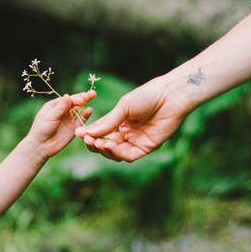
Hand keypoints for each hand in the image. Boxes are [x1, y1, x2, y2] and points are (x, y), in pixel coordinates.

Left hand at [27, 91, 95, 159]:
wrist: (41, 146)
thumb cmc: (41, 129)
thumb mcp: (50, 116)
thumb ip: (60, 107)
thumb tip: (68, 96)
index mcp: (55, 105)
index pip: (67, 99)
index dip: (75, 98)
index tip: (81, 100)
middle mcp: (63, 111)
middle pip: (75, 102)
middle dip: (83, 97)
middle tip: (92, 93)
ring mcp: (68, 119)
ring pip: (79, 109)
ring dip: (86, 103)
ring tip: (93, 96)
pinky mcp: (73, 128)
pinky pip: (81, 120)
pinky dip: (86, 115)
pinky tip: (90, 110)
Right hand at [75, 78, 193, 161]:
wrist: (171, 95)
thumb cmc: (148, 95)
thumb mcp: (123, 107)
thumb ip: (107, 122)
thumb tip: (85, 132)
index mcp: (120, 121)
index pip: (101, 131)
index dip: (89, 134)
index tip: (78, 133)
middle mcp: (127, 133)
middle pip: (106, 144)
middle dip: (95, 143)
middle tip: (87, 140)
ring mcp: (137, 141)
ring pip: (116, 153)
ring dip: (104, 150)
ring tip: (97, 143)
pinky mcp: (147, 147)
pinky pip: (129, 156)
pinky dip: (117, 153)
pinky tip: (109, 146)